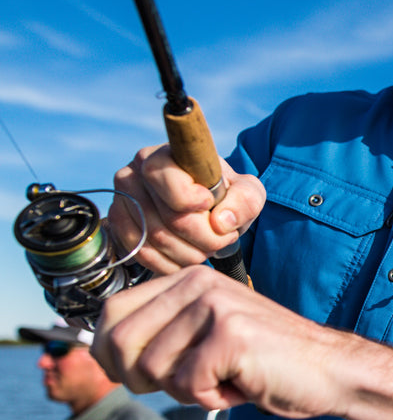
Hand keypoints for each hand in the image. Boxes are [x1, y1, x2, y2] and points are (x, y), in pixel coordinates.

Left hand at [92, 266, 347, 416]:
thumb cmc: (268, 360)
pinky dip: (211, 400)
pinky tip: (240, 387)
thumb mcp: (207, 335)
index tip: (136, 376)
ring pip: (152, 367)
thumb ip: (163, 334)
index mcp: (188, 280)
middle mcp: (198, 284)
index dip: (108, 353)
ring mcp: (215, 307)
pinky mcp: (231, 335)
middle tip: (183, 385)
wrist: (329, 370)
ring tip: (223, 380)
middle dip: (141, 379)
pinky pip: (188, 385)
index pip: (112, 312)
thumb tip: (104, 352)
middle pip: (119, 341)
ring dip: (184, 391)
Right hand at [108, 144, 265, 274]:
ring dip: (190, 254)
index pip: (166, 179)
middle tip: (221, 239)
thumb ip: (244, 200)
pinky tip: (187, 257)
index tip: (210, 205)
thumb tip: (221, 222)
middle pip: (169, 218)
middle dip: (204, 238)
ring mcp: (123, 200)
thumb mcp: (247, 192)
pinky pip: (142, 254)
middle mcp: (135, 173)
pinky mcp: (119, 225)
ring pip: (156, 240)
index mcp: (164, 155)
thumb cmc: (225, 196)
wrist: (206, 210)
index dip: (192, 200)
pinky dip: (170, 264)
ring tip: (207, 248)